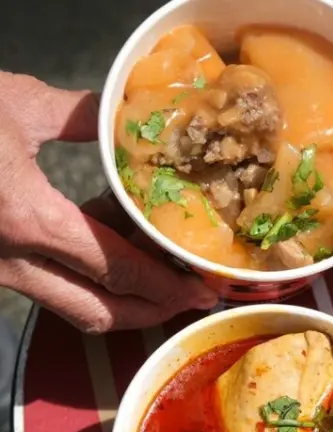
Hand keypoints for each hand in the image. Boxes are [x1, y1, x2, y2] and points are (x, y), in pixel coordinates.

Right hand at [0, 72, 218, 333]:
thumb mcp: (11, 104)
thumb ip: (77, 115)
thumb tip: (119, 114)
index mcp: (26, 221)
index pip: (118, 270)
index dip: (166, 287)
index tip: (200, 292)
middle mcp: (10, 261)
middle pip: (97, 312)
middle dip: (149, 313)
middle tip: (186, 300)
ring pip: (69, 306)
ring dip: (118, 300)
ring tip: (157, 278)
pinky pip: (44, 288)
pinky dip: (82, 281)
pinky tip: (103, 251)